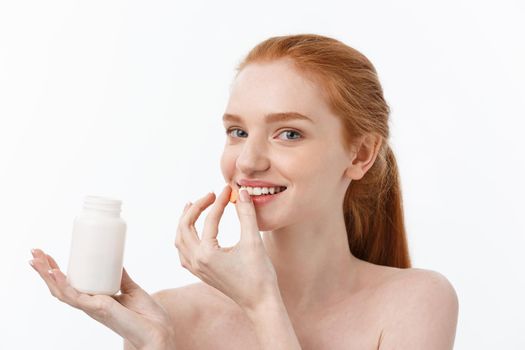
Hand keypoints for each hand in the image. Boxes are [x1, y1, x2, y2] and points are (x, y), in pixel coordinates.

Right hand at [29, 249, 173, 348]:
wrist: (159, 329)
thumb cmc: (146, 315)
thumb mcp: (131, 289)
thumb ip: (122, 277)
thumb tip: (117, 261)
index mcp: (95, 299)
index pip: (69, 285)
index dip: (55, 272)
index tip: (46, 256)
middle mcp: (90, 304)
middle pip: (59, 288)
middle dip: (44, 271)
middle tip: (34, 252)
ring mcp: (93, 307)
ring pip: (62, 292)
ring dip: (47, 275)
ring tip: (36, 260)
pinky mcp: (100, 309)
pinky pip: (77, 297)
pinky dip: (64, 286)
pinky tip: (56, 274)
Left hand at [175, 185, 278, 311]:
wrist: (260, 303)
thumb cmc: (259, 275)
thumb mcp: (253, 242)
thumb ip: (246, 215)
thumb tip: (241, 192)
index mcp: (207, 254)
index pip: (209, 219)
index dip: (220, 201)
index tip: (229, 189)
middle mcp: (196, 262)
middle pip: (184, 227)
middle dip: (196, 207)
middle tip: (211, 195)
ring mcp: (197, 269)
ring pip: (180, 240)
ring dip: (185, 221)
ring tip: (193, 205)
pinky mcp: (201, 273)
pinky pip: (183, 252)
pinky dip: (185, 237)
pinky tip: (193, 231)